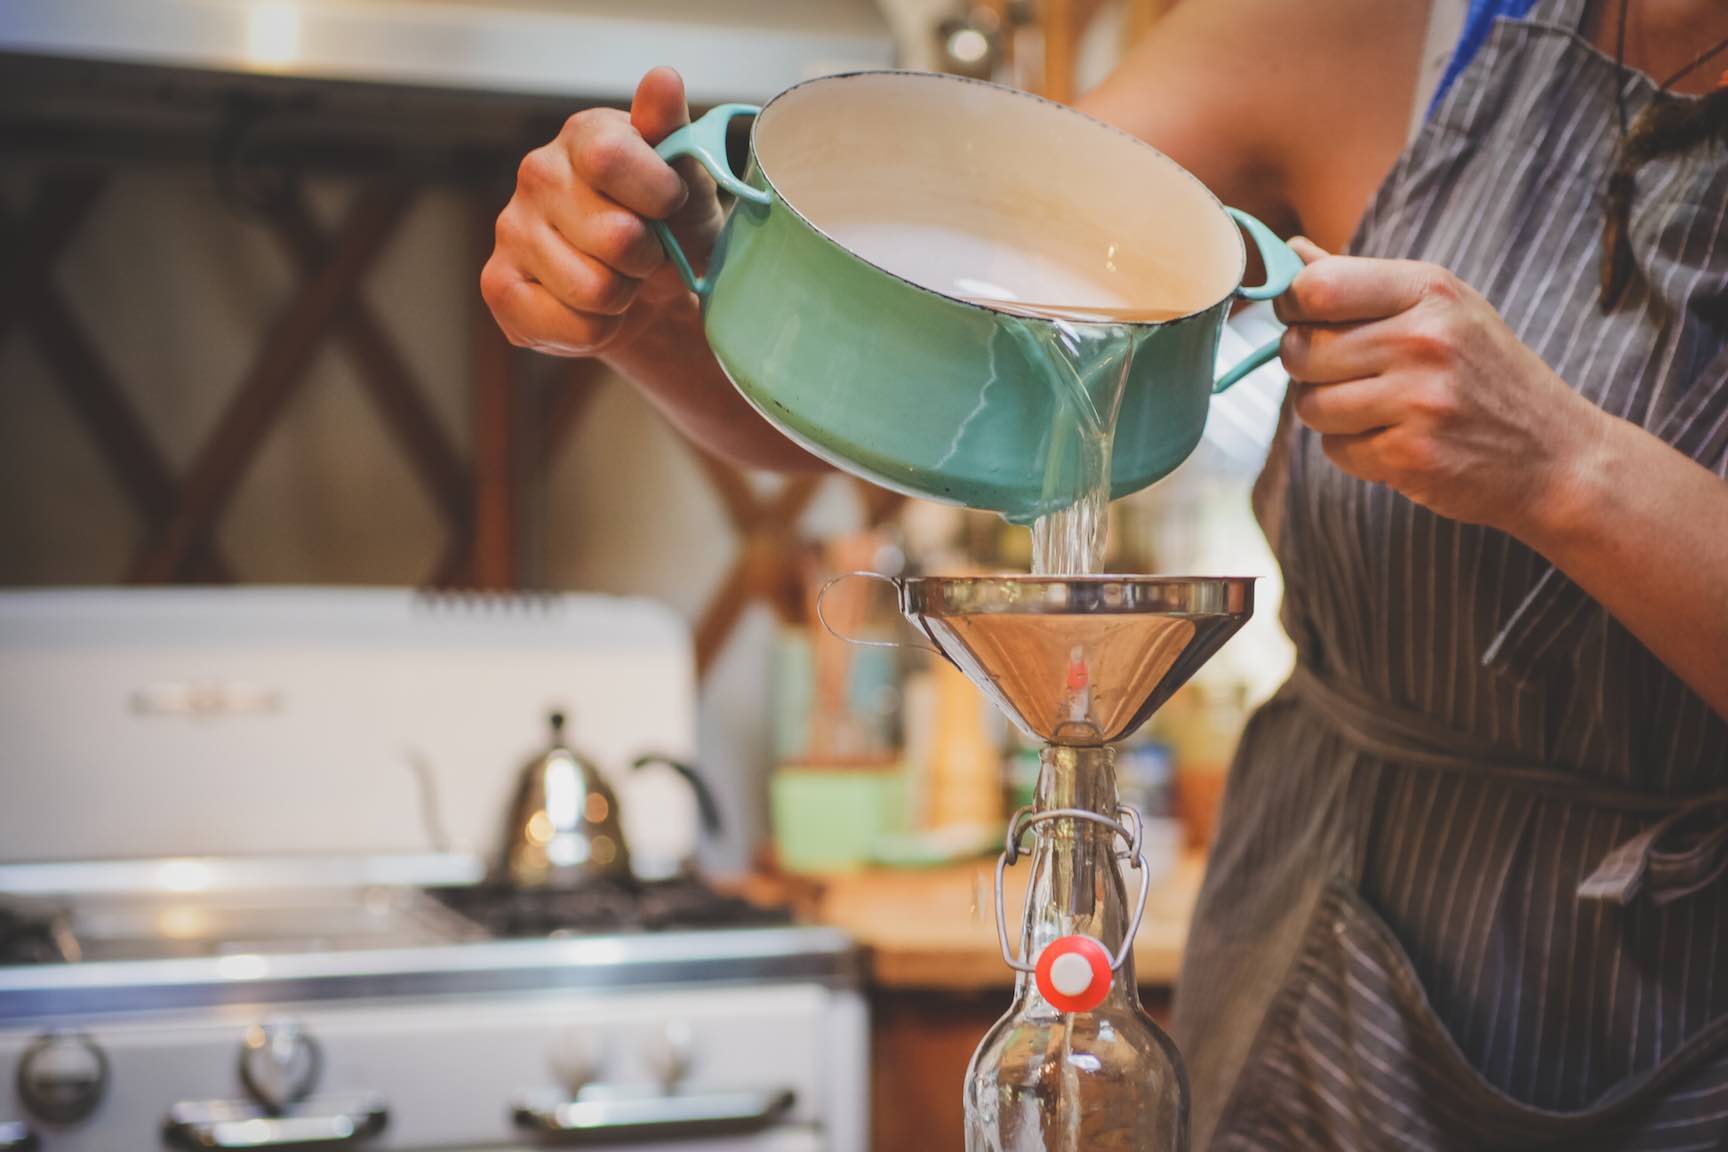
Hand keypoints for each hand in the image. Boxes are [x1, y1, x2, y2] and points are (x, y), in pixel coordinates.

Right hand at [481, 67, 722, 356]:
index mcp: (584, 136)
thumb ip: (672, 129)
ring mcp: (510, 229)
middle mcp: (537, 173)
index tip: (670, 204)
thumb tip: (664, 77)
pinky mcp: (499, 287)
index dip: (659, 195)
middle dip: (647, 258)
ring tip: (620, 280)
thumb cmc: (672, 227)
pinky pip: (571, 327)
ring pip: (595, 290)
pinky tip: (592, 308)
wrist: (654, 294)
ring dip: (624, 297)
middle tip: (645, 253)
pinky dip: (598, 330)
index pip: (612, 158)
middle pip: (614, 236)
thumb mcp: (688, 177)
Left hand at [1274, 239, 1608, 538]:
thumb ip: (1362, 283)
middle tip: (1351, 375)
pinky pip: (1334, 450)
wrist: (1557, 455)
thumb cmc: (1487, 375)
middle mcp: (1425, 339)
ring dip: (1330, 413)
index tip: (1304, 319)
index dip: (1293, 306)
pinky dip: (1353, 451)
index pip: (1317, 287)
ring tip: (1379, 409)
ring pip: (1309, 404)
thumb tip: (1290, 251)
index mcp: (1430, 290)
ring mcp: (1419, 400)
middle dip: (1309, 368)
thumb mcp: (1441, 309)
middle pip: (1301, 350)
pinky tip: (1395, 440)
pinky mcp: (1411, 455)